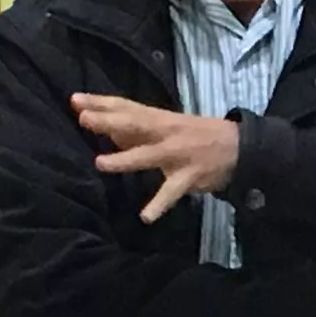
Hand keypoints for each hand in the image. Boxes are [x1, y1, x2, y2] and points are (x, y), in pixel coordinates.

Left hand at [73, 94, 238, 223]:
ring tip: (101, 164)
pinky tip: (145, 216)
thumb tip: (106, 129)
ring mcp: (178, 155)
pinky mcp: (190, 177)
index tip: (75, 100)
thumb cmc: (198, 135)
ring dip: (125, 160)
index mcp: (160, 118)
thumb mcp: (169, 125)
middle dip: (109, 122)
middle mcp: (167, 133)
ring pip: (149, 156)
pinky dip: (159, 205)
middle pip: (135, 125)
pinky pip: (172, 192)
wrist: (240, 148)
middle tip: (84, 119)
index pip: (127, 106)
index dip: (101, 103)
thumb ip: (138, 129)